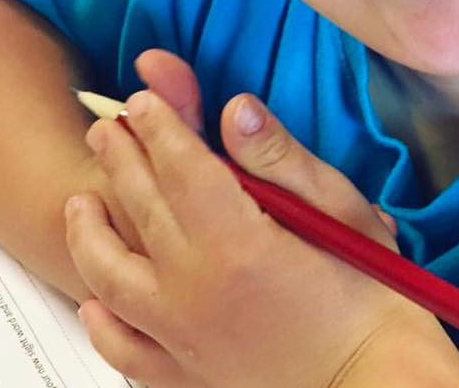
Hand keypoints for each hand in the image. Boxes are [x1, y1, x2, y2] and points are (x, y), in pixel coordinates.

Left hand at [64, 51, 451, 387]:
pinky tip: (94, 301)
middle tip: (105, 127)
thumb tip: (235, 107)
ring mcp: (183, 339)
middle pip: (143, 207)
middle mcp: (195, 290)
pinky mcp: (187, 375)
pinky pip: (125, 349)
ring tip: (82, 202)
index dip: (161, 126)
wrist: (376, 382)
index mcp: (236, 243)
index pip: (181, 166)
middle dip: (121, 159)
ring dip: (90, 233)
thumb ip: (280, 158)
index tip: (142, 99)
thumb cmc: (372, 294)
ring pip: (112, 276)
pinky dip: (103, 322)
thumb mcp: (340, 211)